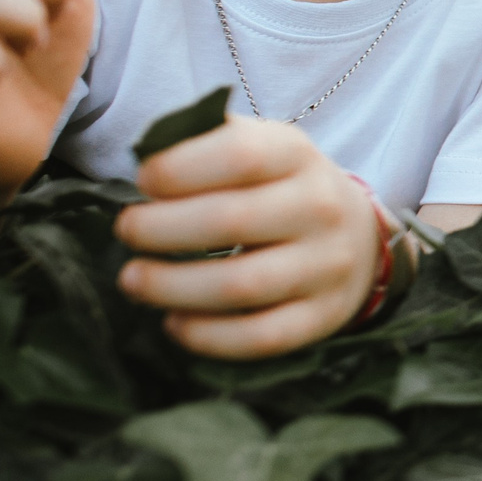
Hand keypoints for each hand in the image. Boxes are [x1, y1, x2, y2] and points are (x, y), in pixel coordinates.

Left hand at [113, 117, 383, 358]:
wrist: (355, 236)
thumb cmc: (280, 189)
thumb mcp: (260, 148)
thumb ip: (206, 143)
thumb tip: (143, 154)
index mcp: (298, 156)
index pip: (240, 154)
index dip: (179, 168)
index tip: (142, 181)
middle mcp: (321, 208)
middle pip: (232, 221)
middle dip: (160, 229)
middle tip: (126, 232)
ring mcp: (327, 266)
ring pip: (242, 285)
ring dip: (171, 287)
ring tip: (132, 280)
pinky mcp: (323, 316)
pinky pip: (260, 337)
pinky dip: (207, 336)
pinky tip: (174, 323)